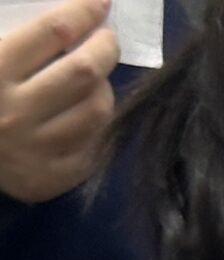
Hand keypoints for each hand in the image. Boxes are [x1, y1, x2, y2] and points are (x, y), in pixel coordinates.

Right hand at [0, 0, 114, 204]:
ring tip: (97, 77)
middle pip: (84, 72)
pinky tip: (88, 112)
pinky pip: (95, 146)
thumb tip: (65, 18)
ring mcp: (37, 149)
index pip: (52, 31)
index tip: (99, 2)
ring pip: (97, 111)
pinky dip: (98, 125)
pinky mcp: (52, 177)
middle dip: (105, 48)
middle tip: (107, 39)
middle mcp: (17, 112)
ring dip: (104, 88)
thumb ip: (14, 33)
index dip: (82, 12)